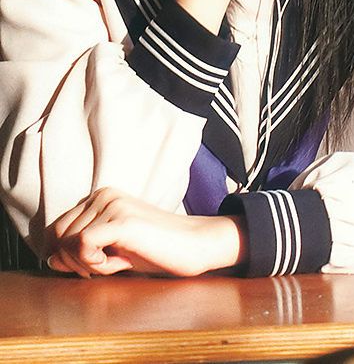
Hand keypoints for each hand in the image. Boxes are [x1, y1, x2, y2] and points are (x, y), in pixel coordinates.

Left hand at [47, 187, 245, 278]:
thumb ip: (81, 252)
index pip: (58, 228)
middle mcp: (102, 195)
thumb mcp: (113, 251)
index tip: (95, 265)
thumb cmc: (157, 249)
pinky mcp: (121, 221)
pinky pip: (82, 245)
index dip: (68, 255)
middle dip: (77, 261)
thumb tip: (50, 260)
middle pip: (59, 236)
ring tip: (119, 261)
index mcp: (100, 196)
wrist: (196, 244)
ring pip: (68, 243)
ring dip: (88, 264)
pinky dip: (93, 263)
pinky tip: (118, 263)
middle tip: (109, 265)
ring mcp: (112, 205)